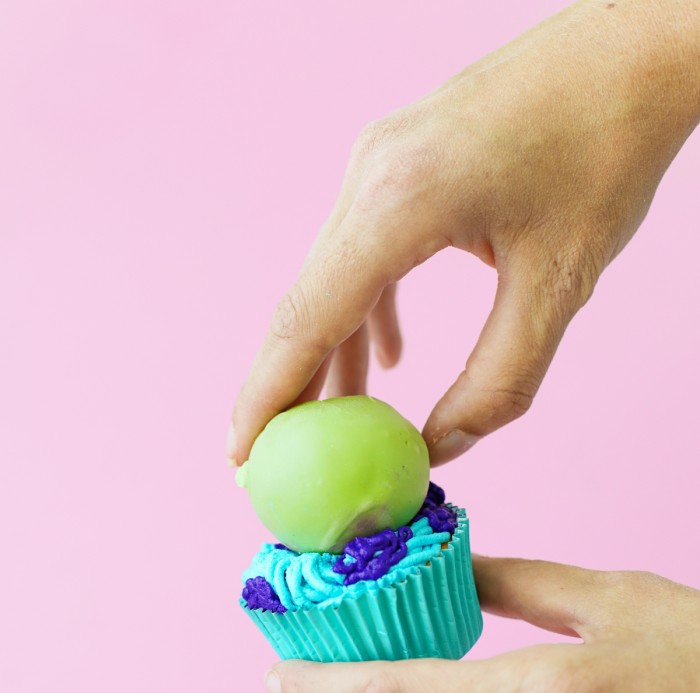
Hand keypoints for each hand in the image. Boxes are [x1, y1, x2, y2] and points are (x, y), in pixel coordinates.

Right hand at [230, 0, 699, 467]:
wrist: (631, 50)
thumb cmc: (606, 153)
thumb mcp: (560, 283)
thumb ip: (499, 380)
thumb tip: (442, 449)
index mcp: (400, 202)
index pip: (307, 318)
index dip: (267, 397)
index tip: (239, 457)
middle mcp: (369, 176)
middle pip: (304, 303)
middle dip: (287, 389)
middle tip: (275, 461)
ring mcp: (378, 163)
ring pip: (331, 281)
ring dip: (330, 355)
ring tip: (336, 425)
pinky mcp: (399, 164)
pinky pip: (363, 254)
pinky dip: (367, 314)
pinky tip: (391, 360)